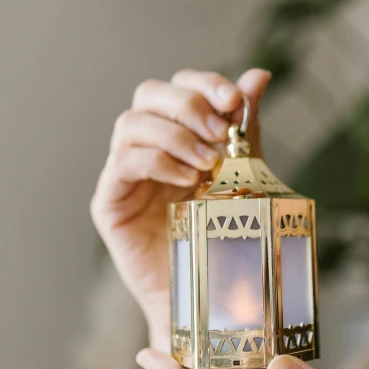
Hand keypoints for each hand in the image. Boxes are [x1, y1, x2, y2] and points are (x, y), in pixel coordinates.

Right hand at [90, 68, 271, 333]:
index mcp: (177, 133)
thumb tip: (258, 75)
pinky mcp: (110, 201)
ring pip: (131, 123)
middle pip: (149, 94)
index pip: (180, 85)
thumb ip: (245, 130)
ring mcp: (124, 172)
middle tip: (220, 133)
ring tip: (206, 164)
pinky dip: (156, 161)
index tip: (235, 101)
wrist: (204, 293)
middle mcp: (147, 146)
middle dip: (188, 105)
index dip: (204, 84)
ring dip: (173, 135)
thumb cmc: (221, 234)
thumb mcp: (240, 176)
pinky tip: (185, 179)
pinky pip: (122, 163)